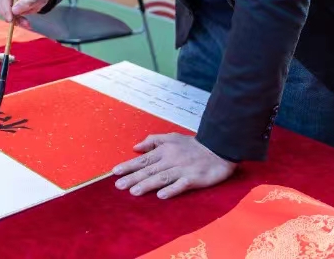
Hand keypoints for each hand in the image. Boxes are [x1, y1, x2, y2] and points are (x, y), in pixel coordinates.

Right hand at [0, 0, 51, 26]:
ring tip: (25, 23)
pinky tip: (22, 21)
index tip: (10, 19)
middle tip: (19, 23)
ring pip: (1, 8)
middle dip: (8, 14)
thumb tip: (14, 11)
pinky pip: (5, 12)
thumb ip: (27, 2)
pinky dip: (13, 19)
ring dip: (11, 18)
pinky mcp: (4, 0)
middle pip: (0, 1)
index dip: (6, 7)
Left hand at [112, 134, 236, 199]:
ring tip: (133, 192)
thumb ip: (153, 141)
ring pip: (161, 178)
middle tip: (118, 186)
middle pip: (149, 170)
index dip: (128, 166)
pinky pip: (181, 185)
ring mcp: (182, 170)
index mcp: (164, 150)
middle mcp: (170, 160)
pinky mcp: (194, 179)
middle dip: (132, 178)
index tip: (115, 172)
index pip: (143, 160)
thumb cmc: (193, 145)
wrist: (218, 148)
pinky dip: (171, 190)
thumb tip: (136, 147)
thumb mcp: (171, 137)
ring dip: (147, 185)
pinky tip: (161, 195)